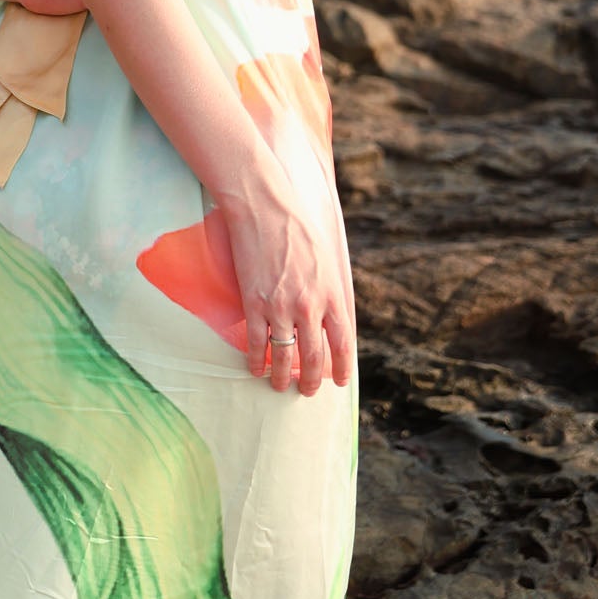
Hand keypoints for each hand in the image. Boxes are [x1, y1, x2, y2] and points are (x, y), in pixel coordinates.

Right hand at [213, 149, 355, 396]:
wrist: (264, 206)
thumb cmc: (297, 225)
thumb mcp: (327, 257)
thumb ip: (330, 287)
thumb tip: (331, 311)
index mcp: (332, 295)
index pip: (343, 343)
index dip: (342, 367)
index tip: (339, 382)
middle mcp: (310, 307)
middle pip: (313, 357)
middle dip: (310, 380)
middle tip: (306, 392)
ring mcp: (281, 307)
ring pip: (284, 355)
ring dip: (282, 377)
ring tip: (279, 386)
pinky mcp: (254, 303)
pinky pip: (257, 342)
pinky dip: (256, 360)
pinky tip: (255, 368)